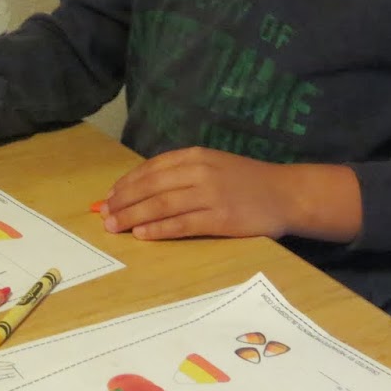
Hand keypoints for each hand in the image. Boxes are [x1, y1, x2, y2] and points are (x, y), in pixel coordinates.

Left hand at [99, 147, 295, 240]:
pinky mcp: (221, 218)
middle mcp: (200, 172)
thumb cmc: (246, 182)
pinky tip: (142, 234)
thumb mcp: (214, 165)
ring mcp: (211, 195)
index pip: (152, 168)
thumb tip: (142, 189)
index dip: (127, 183)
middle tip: (104, 215)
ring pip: (162, 205)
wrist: (286, 193)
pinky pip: (183, 224)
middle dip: (123, 201)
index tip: (109, 196)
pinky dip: (159, 229)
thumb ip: (182, 174)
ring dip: (133, 216)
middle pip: (151, 187)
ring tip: (114, 226)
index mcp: (196, 156)